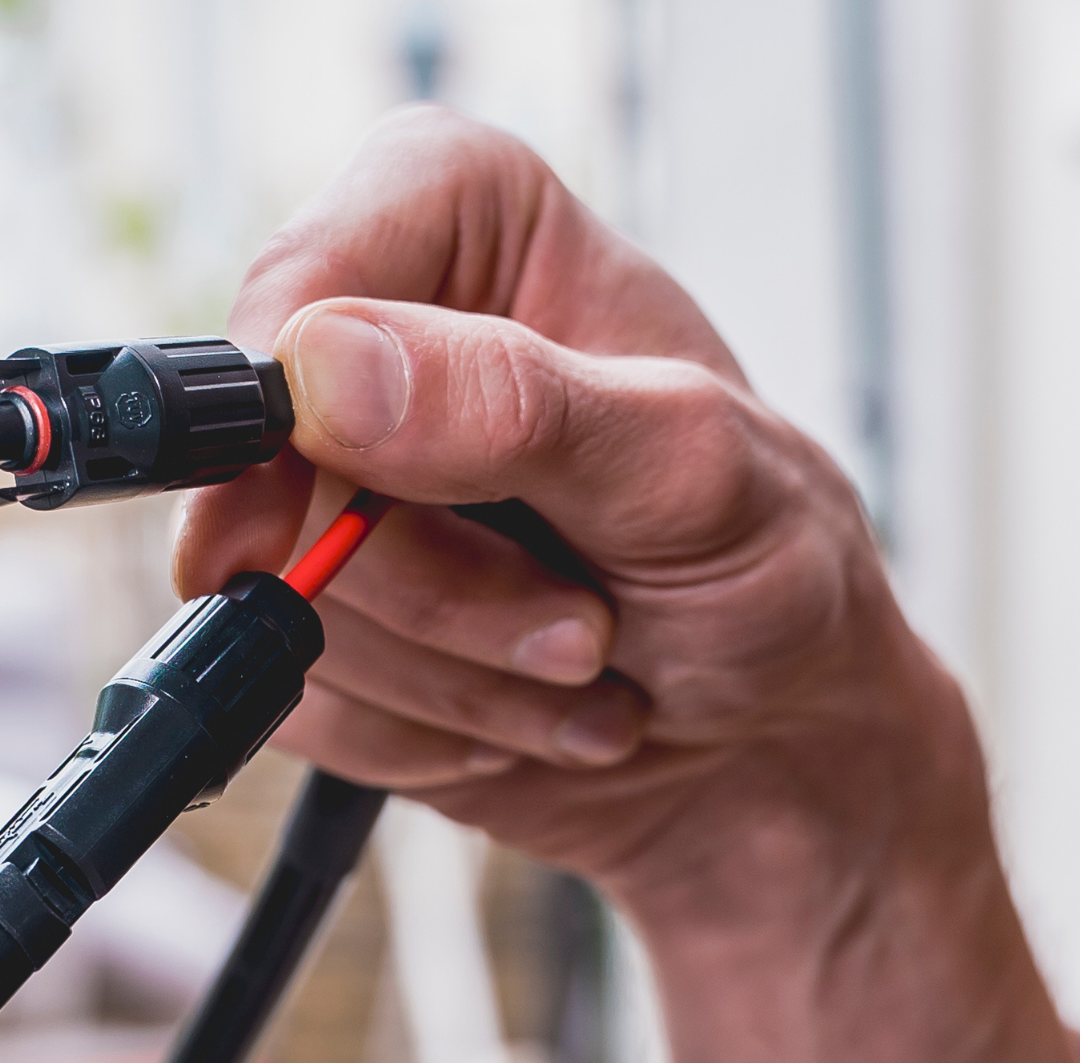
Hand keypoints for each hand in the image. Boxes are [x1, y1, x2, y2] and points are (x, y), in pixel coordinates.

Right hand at [186, 110, 1079, 1062]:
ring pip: (272, 587)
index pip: (344, 221)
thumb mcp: (721, 503)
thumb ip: (536, 418)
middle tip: (584, 633)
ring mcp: (361, 521)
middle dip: (434, 569)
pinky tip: (540, 739)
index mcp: (513, 257)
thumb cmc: (808, 634)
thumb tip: (339, 366)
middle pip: (275, 433)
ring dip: (445, 678)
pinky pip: (289, 693)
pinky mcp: (339, 648)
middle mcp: (417, 374)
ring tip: (593, 691)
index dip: (338, 343)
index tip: (375, 447)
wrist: (797, 824)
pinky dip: (417, 744)